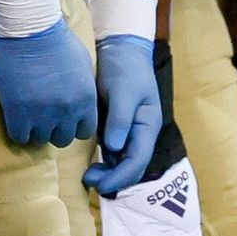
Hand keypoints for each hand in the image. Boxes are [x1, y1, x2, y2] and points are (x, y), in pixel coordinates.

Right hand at [0, 19, 96, 146]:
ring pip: (40, 140)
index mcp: (86, 100)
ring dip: (36, 129)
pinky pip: (19, 137)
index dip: (75, 126)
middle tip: (46, 115)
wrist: (32, 30)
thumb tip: (81, 108)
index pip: (85, 131)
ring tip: (31, 113)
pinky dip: (19, 130)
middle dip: (55, 129)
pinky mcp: (18, 113)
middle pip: (63, 139)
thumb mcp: (83, 68)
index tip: (66, 118)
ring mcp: (42, 115)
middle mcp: (67, 111)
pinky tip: (18, 116)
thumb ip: (84, 92)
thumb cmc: (60, 42)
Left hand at [84, 34, 159, 194]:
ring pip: (123, 164)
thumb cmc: (125, 69)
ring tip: (88, 175)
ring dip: (108, 174)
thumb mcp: (123, 91)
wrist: (121, 51)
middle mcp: (141, 134)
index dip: (120, 177)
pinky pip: (114, 155)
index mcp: (148, 126)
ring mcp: (130, 133)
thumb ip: (120, 119)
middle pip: (133, 167)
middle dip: (114, 179)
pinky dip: (105, 164)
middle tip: (89, 180)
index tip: (100, 184)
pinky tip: (91, 164)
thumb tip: (113, 147)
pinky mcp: (118, 130)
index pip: (138, 160)